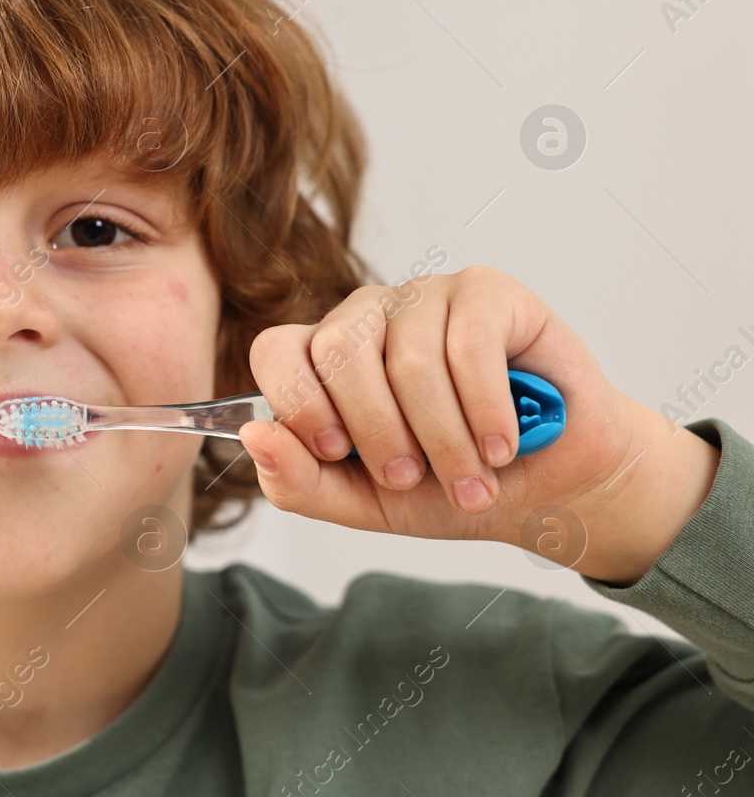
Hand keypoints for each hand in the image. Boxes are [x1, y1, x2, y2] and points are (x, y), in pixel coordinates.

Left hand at [236, 266, 720, 584]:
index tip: (338, 453)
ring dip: (444, 438)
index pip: (276, 350)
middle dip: (379, 434)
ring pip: (410, 359)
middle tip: (411, 481)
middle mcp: (366, 318)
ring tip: (472, 478)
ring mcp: (425, 297)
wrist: (544, 488)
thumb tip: (253, 435)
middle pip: (339, 352)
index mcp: (323, 359)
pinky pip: (469, 346)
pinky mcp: (486, 292)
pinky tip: (501, 445)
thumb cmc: (447, 487)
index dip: (299, 400)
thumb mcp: (362, 504)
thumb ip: (298, 480)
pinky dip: (485, 410)